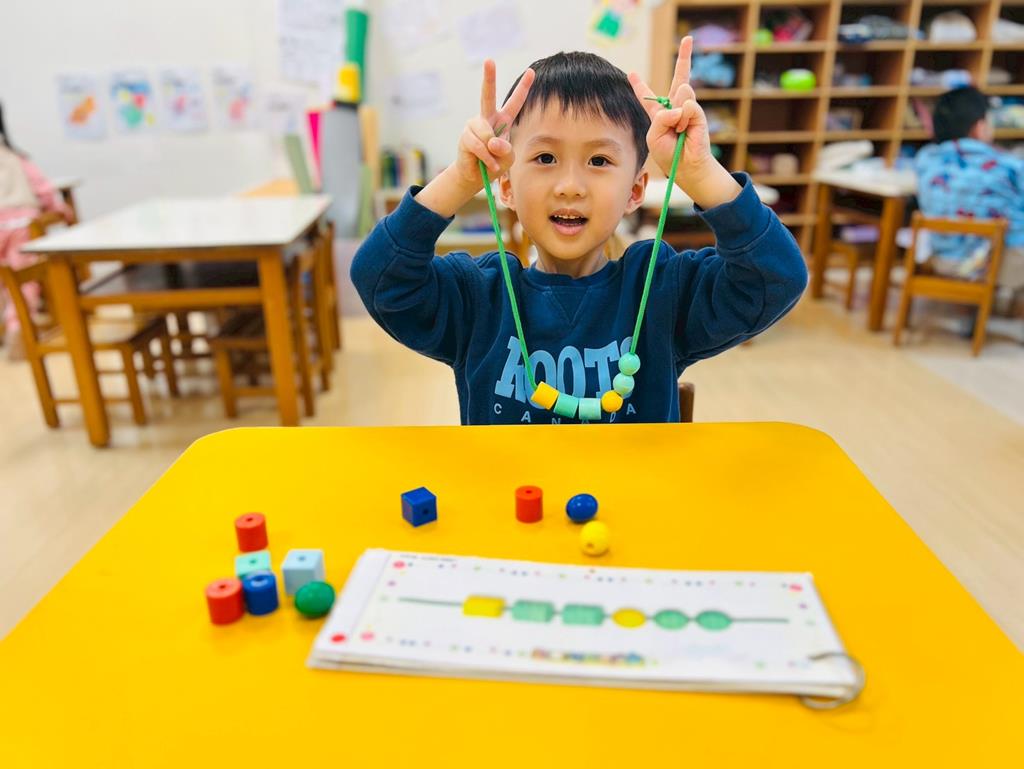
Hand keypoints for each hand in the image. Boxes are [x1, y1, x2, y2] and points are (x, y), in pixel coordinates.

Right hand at [451, 59, 534, 189]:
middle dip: (489, 78)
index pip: (515, 102)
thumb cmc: (494, 164)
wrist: (475, 176)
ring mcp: (474, 126)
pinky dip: (485, 157)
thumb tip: (492, 141)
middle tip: (489, 60)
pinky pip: (479, 145)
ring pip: (486, 133)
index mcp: (503, 120)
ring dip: (491, 151)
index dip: (524, 87)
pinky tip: (486, 163)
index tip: (532, 71)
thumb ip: (506, 149)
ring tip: (491, 160)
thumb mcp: (508, 158)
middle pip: (487, 95)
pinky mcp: (465, 136)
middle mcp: (487, 118)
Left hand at [629, 36, 737, 206]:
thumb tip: (681, 103)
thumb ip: (661, 117)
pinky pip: (688, 106)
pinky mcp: (698, 115)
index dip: (640, 86)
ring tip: (677, 131)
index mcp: (658, 115)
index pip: (649, 97)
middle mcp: (675, 108)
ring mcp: (687, 110)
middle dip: (684, 57)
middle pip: (679, 78)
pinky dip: (684, 118)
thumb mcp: (654, 136)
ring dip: (676, 115)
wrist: (685, 168)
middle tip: (688, 38)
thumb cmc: (667, 155)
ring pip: (681, 94)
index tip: (631, 74)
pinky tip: (684, 129)